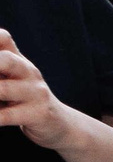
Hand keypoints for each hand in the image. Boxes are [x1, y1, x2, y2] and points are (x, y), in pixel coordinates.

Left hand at [0, 31, 71, 150]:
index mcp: (18, 61)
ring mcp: (36, 93)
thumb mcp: (11, 77)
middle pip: (7, 60)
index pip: (3, 38)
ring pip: (2, 90)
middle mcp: (28, 73)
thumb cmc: (24, 98)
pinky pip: (8, 115)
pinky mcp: (38, 114)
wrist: (58, 123)